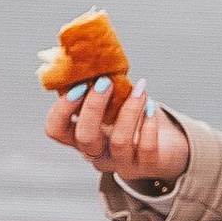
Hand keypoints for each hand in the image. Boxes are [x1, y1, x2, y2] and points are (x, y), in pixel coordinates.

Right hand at [44, 74, 188, 187]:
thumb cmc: (131, 117)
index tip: (79, 85)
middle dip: (94, 106)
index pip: (56, 129)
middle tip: (106, 81)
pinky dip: (149, 124)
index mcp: (80, 136)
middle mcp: (97, 153)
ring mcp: (121, 163)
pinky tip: (151, 106)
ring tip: (140, 89)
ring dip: (130, 109)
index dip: (62, 109)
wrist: (165, 144)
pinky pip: (147, 148)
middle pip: (85, 137)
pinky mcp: (146, 167)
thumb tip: (81, 54)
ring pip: (120, 141)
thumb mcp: (110, 102)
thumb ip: (94, 85)